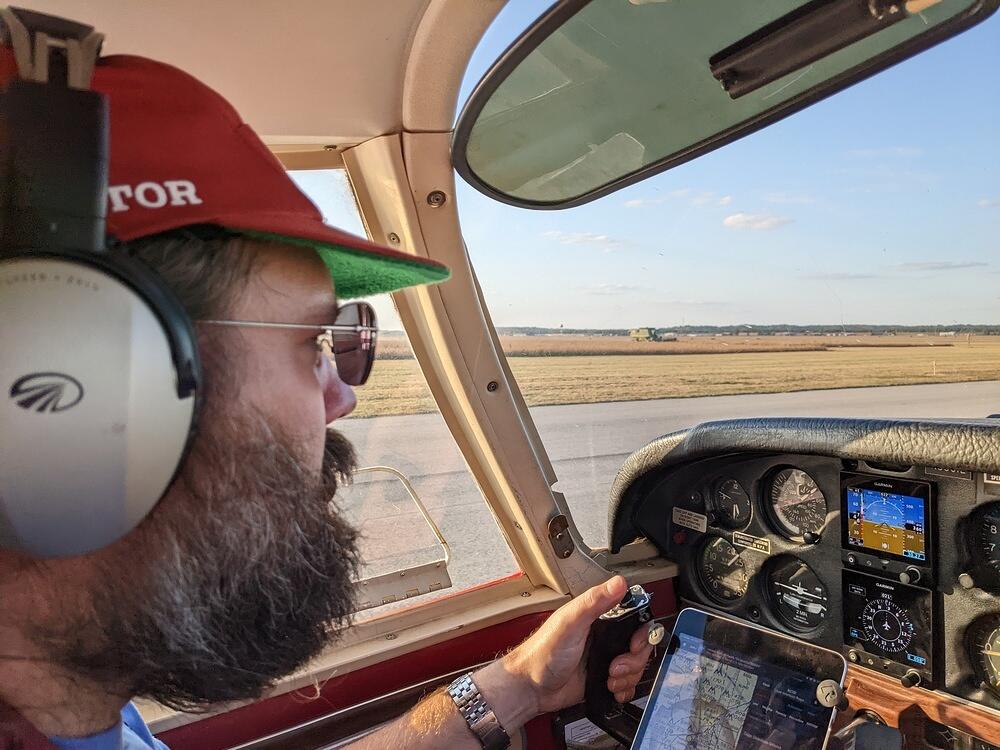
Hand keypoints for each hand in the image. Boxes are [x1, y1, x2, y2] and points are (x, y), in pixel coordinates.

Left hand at [500, 576, 653, 714]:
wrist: (531, 687)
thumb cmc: (543, 652)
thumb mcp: (570, 622)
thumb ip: (594, 601)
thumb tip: (618, 582)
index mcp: (599, 618)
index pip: (635, 620)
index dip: (642, 633)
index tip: (634, 644)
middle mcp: (605, 637)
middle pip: (640, 646)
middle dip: (634, 660)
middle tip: (615, 665)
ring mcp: (605, 659)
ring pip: (636, 667)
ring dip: (628, 677)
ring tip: (609, 678)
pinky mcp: (603, 679)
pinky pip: (627, 684)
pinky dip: (624, 689)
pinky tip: (611, 688)